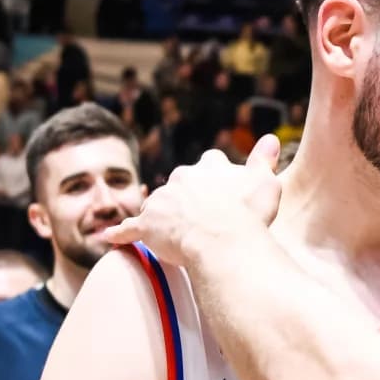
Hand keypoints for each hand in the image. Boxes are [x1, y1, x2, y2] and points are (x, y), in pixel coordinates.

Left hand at [110, 132, 280, 267]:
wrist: (222, 241)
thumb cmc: (248, 215)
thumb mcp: (266, 183)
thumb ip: (265, 161)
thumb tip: (271, 139)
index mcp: (209, 166)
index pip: (211, 163)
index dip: (218, 178)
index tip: (225, 191)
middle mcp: (182, 177)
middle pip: (181, 183)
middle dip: (187, 196)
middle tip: (201, 216)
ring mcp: (162, 200)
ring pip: (158, 204)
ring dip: (162, 214)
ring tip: (170, 232)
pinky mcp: (147, 225)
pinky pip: (130, 229)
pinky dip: (120, 233)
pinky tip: (109, 236)